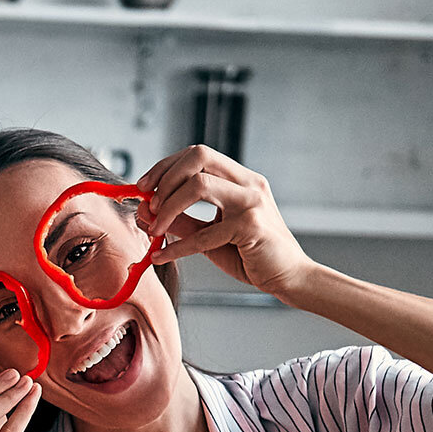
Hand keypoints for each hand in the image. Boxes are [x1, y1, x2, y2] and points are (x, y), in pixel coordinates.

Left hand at [136, 144, 320, 295]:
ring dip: (168, 207)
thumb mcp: (208, 234)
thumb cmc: (250, 254)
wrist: (288, 277)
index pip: (197, 154)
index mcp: (240, 178)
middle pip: (198, 156)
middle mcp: (248, 183)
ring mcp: (252, 202)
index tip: (144, 187)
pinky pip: (204, 233)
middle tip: (150, 205)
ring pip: (199, 184)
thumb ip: (181, 220)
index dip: (166, 166)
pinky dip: (177, 246)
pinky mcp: (252, 226)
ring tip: (156, 228)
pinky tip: (163, 256)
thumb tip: (145, 212)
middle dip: (165, 178)